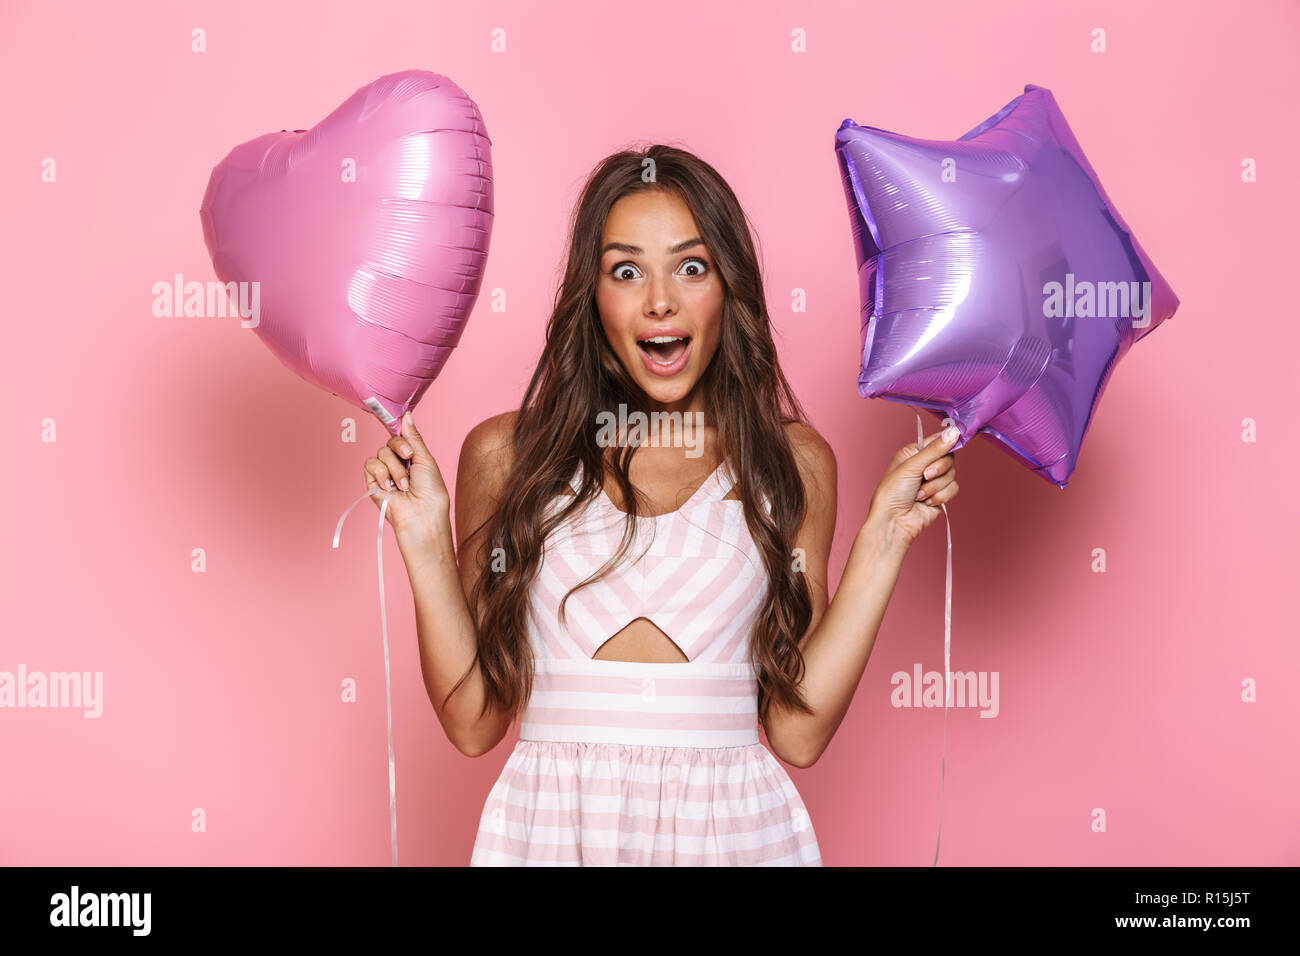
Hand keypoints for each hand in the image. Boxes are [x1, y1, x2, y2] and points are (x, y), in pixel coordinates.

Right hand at [363, 411, 450, 541]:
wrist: (421, 513)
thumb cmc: (430, 491)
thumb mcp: (425, 459)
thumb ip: (413, 438)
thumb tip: (406, 415)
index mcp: (412, 457)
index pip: (401, 437)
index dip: (398, 429)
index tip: (399, 415)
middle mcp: (397, 464)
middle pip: (390, 442)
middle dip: (401, 449)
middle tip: (409, 459)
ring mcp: (385, 473)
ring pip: (381, 453)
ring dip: (395, 468)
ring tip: (404, 485)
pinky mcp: (373, 482)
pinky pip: (370, 465)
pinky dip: (382, 474)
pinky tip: (390, 487)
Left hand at [867, 425, 960, 549]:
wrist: (894, 521)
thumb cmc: (892, 493)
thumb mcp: (912, 466)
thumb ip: (934, 450)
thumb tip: (954, 432)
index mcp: (914, 453)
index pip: (938, 440)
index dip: (947, 442)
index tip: (956, 439)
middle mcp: (924, 465)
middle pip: (949, 458)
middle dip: (937, 470)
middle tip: (924, 476)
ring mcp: (933, 481)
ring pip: (952, 475)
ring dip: (935, 487)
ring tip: (919, 494)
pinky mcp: (940, 495)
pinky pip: (953, 489)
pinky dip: (940, 497)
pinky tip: (925, 502)